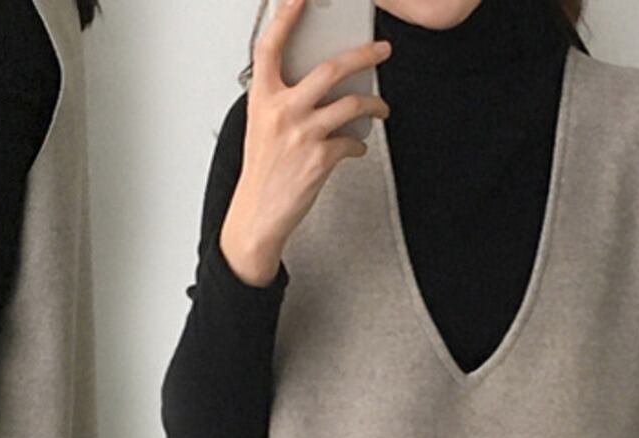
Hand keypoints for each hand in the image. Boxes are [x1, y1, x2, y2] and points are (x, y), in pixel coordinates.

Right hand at [220, 0, 392, 285]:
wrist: (257, 216)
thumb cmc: (261, 172)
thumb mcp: (261, 127)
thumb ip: (282, 100)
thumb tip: (319, 81)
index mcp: (262, 99)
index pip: (271, 48)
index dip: (285, 17)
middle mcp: (282, 112)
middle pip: (330, 69)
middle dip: (363, 54)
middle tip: (381, 48)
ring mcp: (302, 135)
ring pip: (350, 103)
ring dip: (373, 102)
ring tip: (381, 105)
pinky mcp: (319, 159)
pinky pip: (352, 141)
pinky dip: (359, 143)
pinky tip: (357, 146)